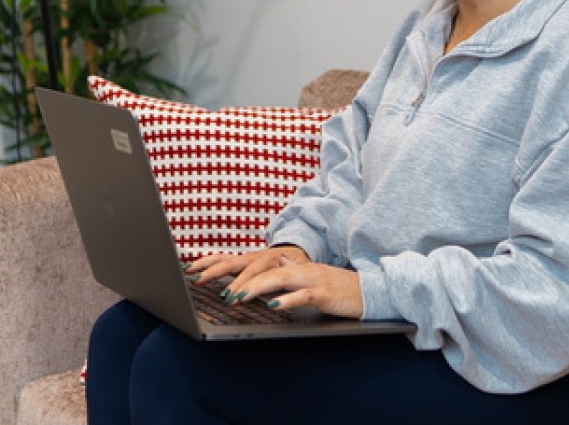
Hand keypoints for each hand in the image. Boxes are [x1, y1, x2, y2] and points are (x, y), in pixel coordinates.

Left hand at [187, 247, 362, 318]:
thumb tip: (266, 283)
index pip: (254, 263)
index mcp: (291, 266)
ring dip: (256, 288)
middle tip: (215, 288)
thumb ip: (286, 280)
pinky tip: (274, 306)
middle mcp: (298, 268)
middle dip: (236, 278)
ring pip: (278, 279)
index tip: (200, 271)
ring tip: (238, 297)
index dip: (227, 265)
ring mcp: (310, 278)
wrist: (368, 291)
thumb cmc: (336, 289)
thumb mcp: (306, 282)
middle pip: (262, 268)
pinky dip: (287, 300)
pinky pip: (303, 295)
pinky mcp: (323, 292)